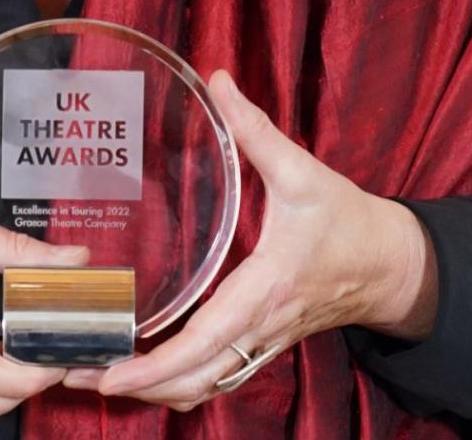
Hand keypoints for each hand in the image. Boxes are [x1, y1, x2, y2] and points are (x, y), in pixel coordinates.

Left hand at [63, 70, 436, 410]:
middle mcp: (260, 327)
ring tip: (97, 374)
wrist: (392, 265)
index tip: (111, 373)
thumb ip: (256, 129)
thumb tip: (219, 81)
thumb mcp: (302, 169)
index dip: (157, 365)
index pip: (206, 342)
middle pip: (195, 381)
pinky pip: (218, 377)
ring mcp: (262, 342)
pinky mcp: (263, 342)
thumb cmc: (346, 220)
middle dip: (137, 386)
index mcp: (265, 288)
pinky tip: (146, 368)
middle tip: (78, 374)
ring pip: (205, 387)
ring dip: (155, 390)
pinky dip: (179, 383)